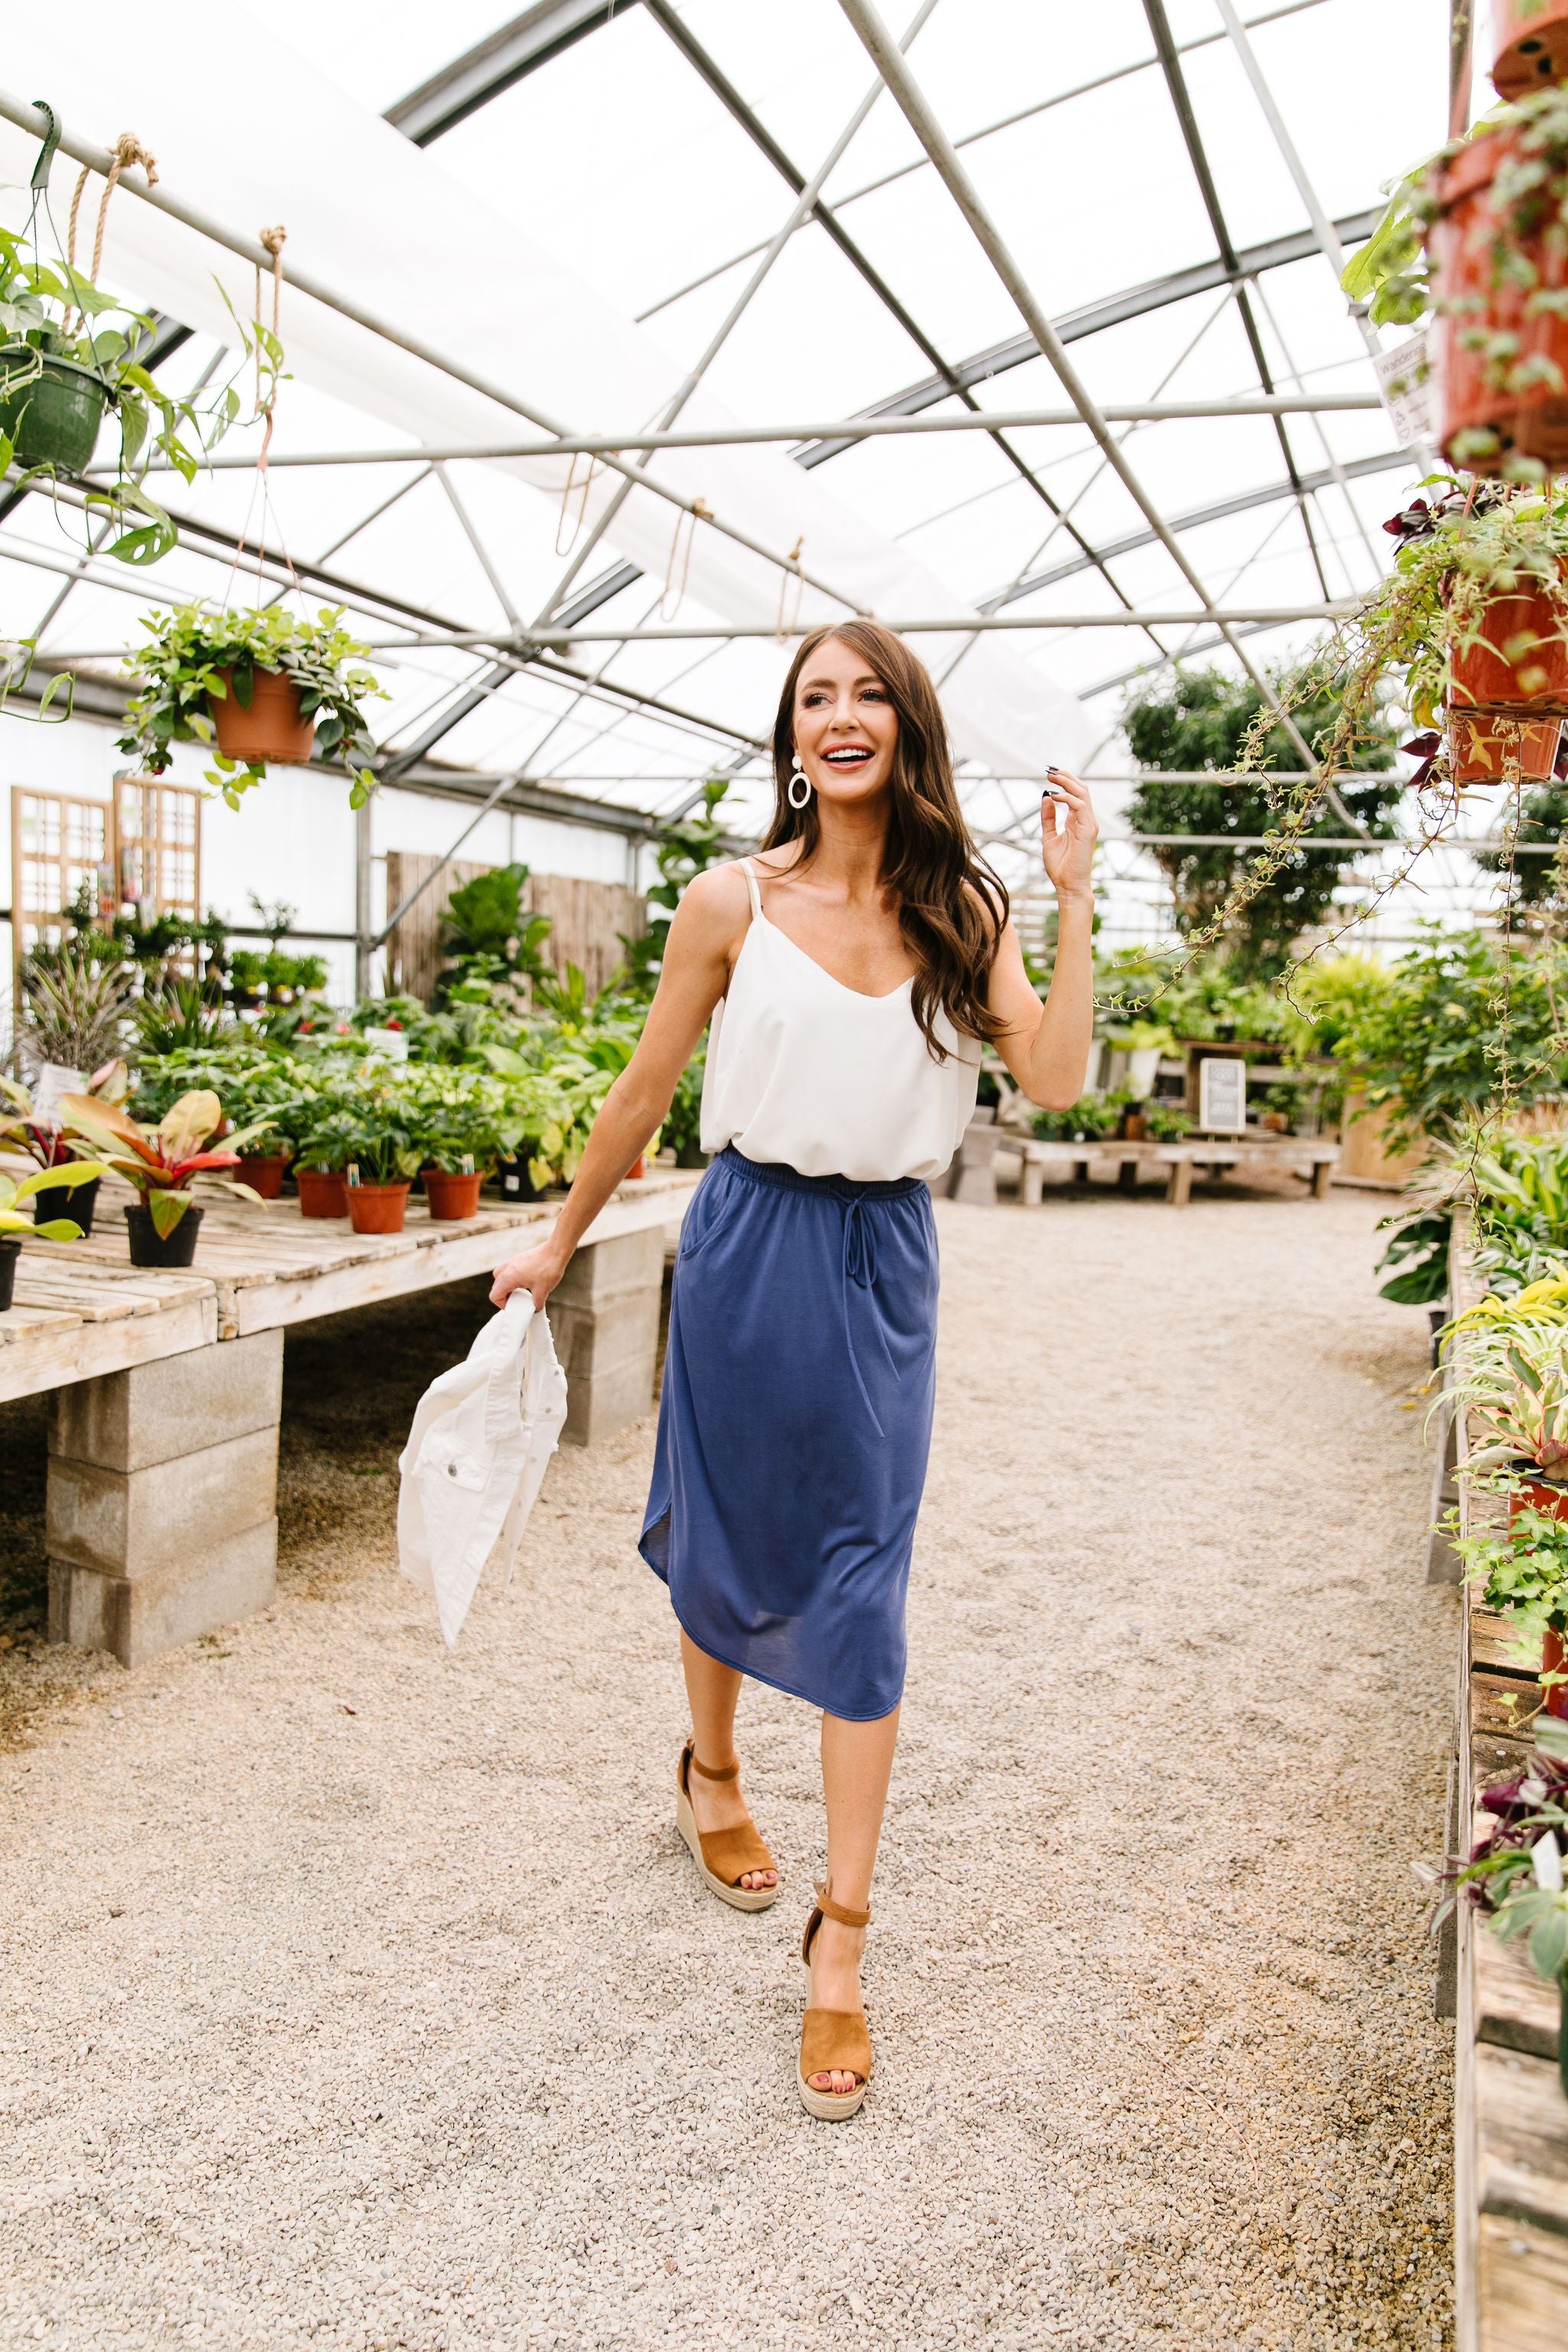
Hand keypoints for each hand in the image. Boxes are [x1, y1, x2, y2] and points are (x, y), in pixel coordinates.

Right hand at [489, 1238, 567, 1311]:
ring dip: (506, 1286)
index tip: (512, 1306)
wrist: (556, 1250)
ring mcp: (512, 1261)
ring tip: (519, 1291)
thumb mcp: (543, 1291)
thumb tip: (536, 1308)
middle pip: (496, 1286)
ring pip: (500, 1276)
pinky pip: (508, 1270)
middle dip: (503, 1296)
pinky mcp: (519, 1258)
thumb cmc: (549, 1268)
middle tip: (515, 1301)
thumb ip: (537, 1303)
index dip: (501, 1305)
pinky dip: (512, 1278)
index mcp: (509, 1277)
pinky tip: (525, 1281)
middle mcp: (507, 1268)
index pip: (494, 1295)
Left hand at [1040, 769, 1096, 901]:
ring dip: (1067, 783)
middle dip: (1065, 777)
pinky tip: (1055, 795)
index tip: (1048, 772)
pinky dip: (1068, 798)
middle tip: (1048, 770)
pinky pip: (1081, 807)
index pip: (1075, 794)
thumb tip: (1046, 797)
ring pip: (1083, 794)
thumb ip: (1048, 818)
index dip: (1064, 781)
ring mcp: (1089, 824)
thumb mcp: (1049, 837)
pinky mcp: (1088, 830)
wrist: (1068, 886)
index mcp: (1078, 821)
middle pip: (1081, 789)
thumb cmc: (1060, 866)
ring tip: (1051, 777)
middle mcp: (1086, 820)